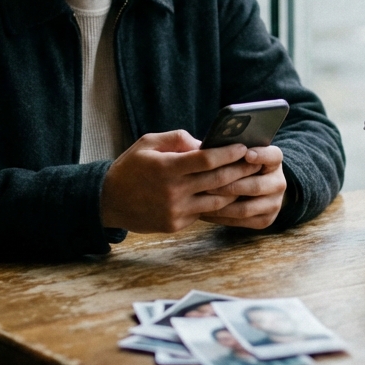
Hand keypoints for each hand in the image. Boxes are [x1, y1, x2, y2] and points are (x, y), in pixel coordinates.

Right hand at [99, 130, 260, 232]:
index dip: (228, 153)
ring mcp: (175, 211)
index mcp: (167, 168)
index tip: (243, 147)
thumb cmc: (131, 167)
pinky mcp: (175, 224)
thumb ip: (177, 139)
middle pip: (217, 180)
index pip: (207, 159)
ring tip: (248, 179)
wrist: (109, 201)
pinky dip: (217, 203)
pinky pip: (204, 212)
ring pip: (216, 201)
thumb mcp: (148, 143)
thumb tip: (205, 143)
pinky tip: (229, 194)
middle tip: (256, 162)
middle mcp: (173, 191)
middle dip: (240, 170)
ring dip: (235, 190)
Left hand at [200, 146, 286, 229]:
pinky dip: (221, 218)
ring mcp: (274, 203)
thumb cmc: (238, 165)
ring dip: (222, 204)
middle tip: (206, 183)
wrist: (254, 188)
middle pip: (256, 186)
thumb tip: (199, 146)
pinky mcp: (266, 220)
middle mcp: (279, 183)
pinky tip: (204, 212)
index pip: (273, 156)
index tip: (246, 154)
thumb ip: (225, 148)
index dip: (261, 155)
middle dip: (228, 185)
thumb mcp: (238, 153)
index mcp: (274, 161)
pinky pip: (241, 222)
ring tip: (202, 199)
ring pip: (246, 208)